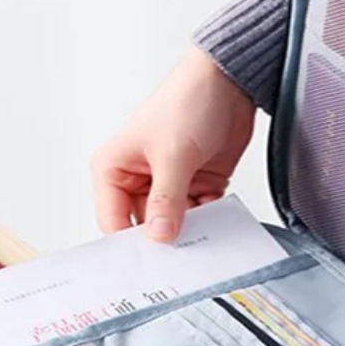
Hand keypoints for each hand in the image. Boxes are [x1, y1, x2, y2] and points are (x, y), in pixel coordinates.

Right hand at [91, 47, 256, 240]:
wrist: (230, 82)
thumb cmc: (188, 99)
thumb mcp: (173, 154)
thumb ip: (166, 199)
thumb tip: (159, 235)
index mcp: (115, 170)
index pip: (114, 222)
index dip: (131, 245)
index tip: (151, 263)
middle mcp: (138, 181)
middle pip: (146, 229)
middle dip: (164, 242)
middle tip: (179, 259)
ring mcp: (169, 186)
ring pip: (175, 227)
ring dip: (191, 234)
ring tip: (203, 240)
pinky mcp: (196, 188)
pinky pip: (201, 218)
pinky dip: (211, 223)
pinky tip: (219, 225)